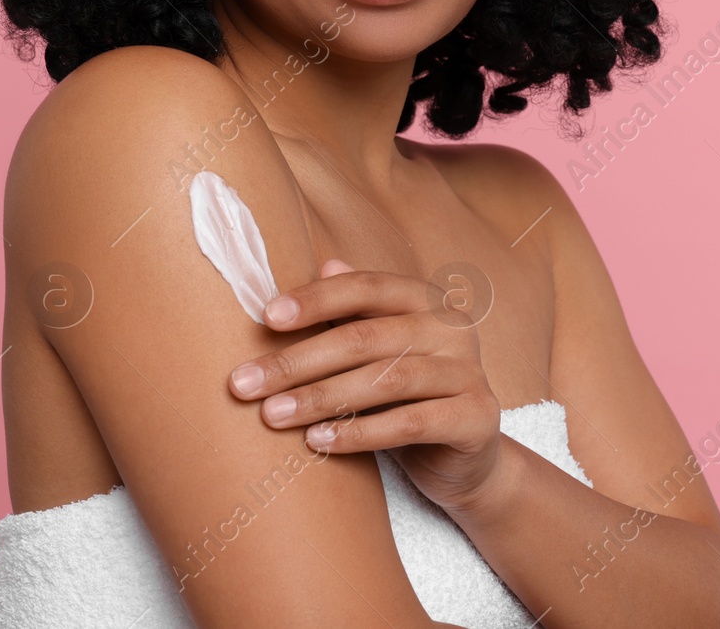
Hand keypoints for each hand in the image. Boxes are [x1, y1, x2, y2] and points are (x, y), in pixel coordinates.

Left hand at [227, 259, 506, 515]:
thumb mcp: (380, 353)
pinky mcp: (475, 418)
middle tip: (244, 384)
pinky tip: (318, 441)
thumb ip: (354, 313)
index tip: (266, 318)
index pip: (367, 287)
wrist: (466, 457)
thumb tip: (324, 263)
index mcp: (428, 301)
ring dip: (321, 398)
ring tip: (272, 416)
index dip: (316, 299)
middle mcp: (454, 329)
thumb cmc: (409, 398)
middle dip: (299, 360)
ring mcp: (469, 372)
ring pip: (387, 380)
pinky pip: (410, 423)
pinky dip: (360, 432)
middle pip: (367, 337)